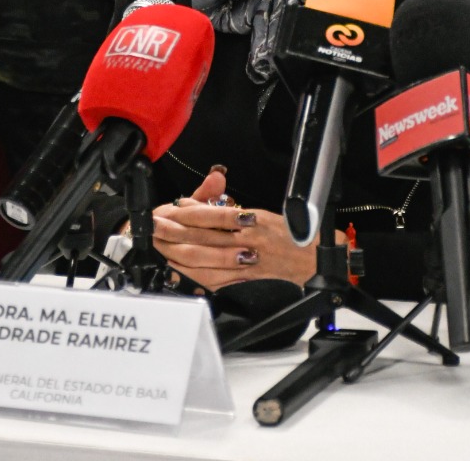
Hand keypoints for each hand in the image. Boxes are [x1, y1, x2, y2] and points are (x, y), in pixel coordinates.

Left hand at [152, 169, 329, 289]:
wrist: (316, 261)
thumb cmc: (294, 235)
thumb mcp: (266, 212)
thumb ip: (235, 203)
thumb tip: (212, 188)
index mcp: (253, 220)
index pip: (213, 213)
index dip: (188, 211)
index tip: (170, 207)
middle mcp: (248, 241)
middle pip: (202, 236)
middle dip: (175, 232)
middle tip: (153, 227)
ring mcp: (246, 264)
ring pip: (204, 259)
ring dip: (178, 252)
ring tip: (158, 246)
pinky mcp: (245, 281)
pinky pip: (214, 280)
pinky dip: (193, 274)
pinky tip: (178, 270)